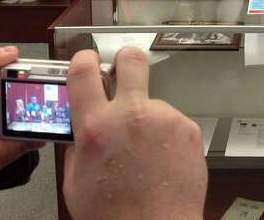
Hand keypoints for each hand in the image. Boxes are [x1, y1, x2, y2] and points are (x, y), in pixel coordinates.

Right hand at [64, 47, 206, 219]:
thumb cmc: (116, 215)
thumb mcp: (75, 183)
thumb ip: (78, 146)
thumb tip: (81, 129)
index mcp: (96, 127)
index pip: (84, 71)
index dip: (84, 59)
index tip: (87, 60)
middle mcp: (131, 115)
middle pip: (132, 59)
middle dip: (126, 60)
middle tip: (124, 72)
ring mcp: (163, 119)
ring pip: (153, 103)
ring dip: (148, 119)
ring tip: (146, 153)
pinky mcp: (188, 129)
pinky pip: (173, 123)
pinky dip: (167, 137)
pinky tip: (161, 161)